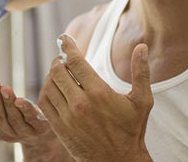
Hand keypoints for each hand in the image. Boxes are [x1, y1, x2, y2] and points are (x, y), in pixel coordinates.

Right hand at [0, 80, 52, 145]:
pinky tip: (20, 100)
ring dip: (8, 102)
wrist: (42, 133)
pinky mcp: (40, 128)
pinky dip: (26, 110)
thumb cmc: (14, 117)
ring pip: (14, 118)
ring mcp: (25, 132)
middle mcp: (8, 133)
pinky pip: (32, 119)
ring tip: (5, 88)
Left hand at [39, 35, 152, 161]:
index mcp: (99, 93)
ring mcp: (67, 116)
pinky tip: (54, 88)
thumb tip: (142, 47)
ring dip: (51, 74)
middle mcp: (80, 103)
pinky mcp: (59, 127)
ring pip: (49, 85)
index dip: (67, 46)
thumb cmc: (132, 130)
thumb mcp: (142, 101)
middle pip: (58, 71)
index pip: (75, 61)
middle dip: (59, 60)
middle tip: (63, 58)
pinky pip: (44, 102)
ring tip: (59, 72)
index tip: (63, 38)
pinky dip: (46, 90)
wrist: (118, 161)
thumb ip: (141, 72)